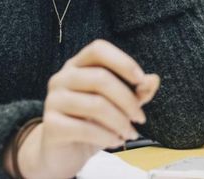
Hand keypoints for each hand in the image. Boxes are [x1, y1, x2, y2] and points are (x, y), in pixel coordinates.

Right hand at [14, 40, 159, 178]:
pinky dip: (106, 137)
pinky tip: (116, 142)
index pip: (98, 49)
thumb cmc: (92, 123)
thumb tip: (153, 80)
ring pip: (95, 104)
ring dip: (120, 122)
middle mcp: (62, 77)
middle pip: (100, 78)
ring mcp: (53, 100)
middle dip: (128, 100)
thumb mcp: (118, 106)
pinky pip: (84, 128)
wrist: (63, 154)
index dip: (122, 61)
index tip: (141, 81)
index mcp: (77, 65)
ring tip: (130, 134)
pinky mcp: (50, 124)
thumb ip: (136, 92)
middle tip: (140, 118)